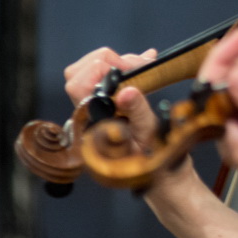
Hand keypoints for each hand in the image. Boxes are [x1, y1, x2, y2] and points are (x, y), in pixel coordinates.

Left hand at [63, 46, 197, 193]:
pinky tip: (144, 63)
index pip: (79, 83)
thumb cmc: (153, 161)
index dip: (103, 68)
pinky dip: (123, 67)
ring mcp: (97, 110)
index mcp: (93, 122)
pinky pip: (106, 79)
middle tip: (138, 64)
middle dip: (107, 60)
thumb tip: (127, 90)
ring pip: (90, 73)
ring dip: (115, 63)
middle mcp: (89, 115)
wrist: (158, 178)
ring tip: (143, 64)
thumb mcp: (150, 135)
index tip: (133, 68)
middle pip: (78, 73)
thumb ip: (137, 112)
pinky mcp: (109, 107)